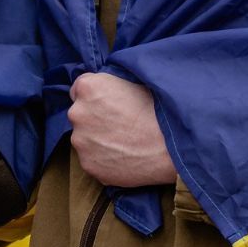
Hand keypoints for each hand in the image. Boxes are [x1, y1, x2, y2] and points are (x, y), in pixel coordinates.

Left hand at [68, 72, 176, 187]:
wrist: (170, 147)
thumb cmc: (156, 111)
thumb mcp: (132, 82)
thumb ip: (109, 85)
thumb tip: (106, 90)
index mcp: (88, 87)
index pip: (79, 89)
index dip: (95, 97)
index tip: (108, 104)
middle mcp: (77, 113)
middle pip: (80, 114)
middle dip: (93, 118)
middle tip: (118, 125)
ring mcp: (80, 141)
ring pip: (84, 138)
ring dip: (96, 140)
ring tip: (122, 143)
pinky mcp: (88, 164)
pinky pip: (91, 159)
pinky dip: (102, 159)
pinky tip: (122, 157)